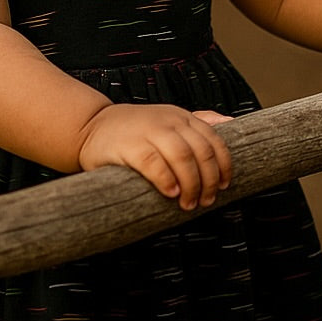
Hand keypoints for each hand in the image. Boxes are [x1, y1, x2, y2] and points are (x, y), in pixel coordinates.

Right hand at [77, 105, 232, 209]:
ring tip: (187, 203)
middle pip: (201, 151)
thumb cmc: (134, 129)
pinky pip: (154, 163)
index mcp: (181, 117)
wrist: (90, 126)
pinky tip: (170, 193)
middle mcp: (168, 121)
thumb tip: (231, 122)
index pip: (214, 141)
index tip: (222, 186)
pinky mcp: (129, 146)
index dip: (223, 166)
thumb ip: (198, 121)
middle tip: (204, 201)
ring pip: (182, 156)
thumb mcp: (168, 119)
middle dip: (208, 180)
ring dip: (191, 184)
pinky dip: (166, 180)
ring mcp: (148, 131)